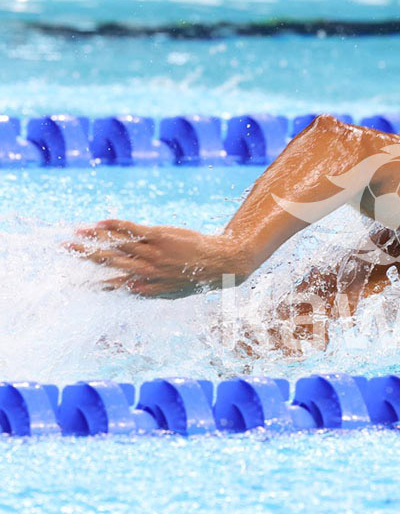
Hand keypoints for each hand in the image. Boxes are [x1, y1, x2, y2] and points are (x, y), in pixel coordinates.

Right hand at [66, 219, 244, 297]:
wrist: (222, 264)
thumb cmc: (198, 277)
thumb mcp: (173, 292)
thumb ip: (151, 291)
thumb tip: (132, 291)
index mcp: (147, 287)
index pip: (112, 284)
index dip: (91, 281)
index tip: (72, 281)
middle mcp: (145, 271)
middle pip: (107, 262)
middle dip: (83, 255)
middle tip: (62, 248)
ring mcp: (151, 253)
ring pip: (116, 244)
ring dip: (93, 237)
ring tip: (74, 232)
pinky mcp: (159, 236)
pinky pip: (132, 229)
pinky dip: (114, 225)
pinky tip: (100, 221)